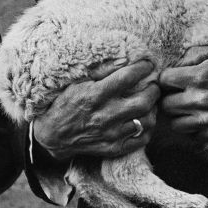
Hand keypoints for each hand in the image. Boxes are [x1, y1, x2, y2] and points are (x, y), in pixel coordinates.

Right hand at [33, 59, 159, 160]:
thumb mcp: (77, 83)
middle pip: (143, 102)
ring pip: (146, 121)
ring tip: (150, 102)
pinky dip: (147, 129)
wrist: (53, 135)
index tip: (148, 64)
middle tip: (154, 84)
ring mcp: (110, 135)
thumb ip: (101, 71)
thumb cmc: (65, 104)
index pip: (127, 78)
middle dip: (153, 90)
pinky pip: (141, 140)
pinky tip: (144, 119)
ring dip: (153, 109)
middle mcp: (105, 116)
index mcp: (95, 96)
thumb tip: (123, 59)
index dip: (142, 68)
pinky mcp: (113, 148)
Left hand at [158, 44, 207, 140]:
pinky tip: (200, 118)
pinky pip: (190, 135)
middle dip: (170, 97)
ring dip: (179, 115)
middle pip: (165, 104)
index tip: (174, 80)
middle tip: (179, 94)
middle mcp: (199, 100)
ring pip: (174, 123)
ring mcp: (206, 120)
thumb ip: (194, 53)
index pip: (163, 81)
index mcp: (198, 77)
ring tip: (188, 107)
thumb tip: (175, 64)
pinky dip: (192, 128)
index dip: (167, 79)